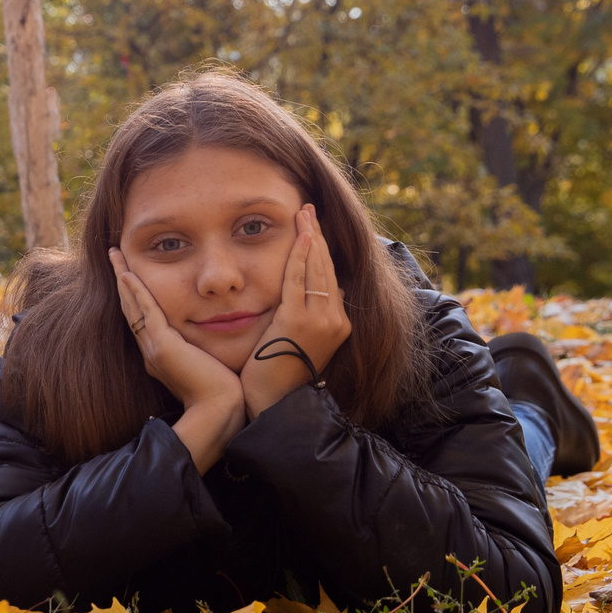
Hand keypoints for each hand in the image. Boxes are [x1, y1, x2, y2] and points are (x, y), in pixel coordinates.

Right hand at [110, 248, 243, 470]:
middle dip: (122, 279)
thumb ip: (201, 348)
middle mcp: (150, 349)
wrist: (218, 411)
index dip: (134, 292)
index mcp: (159, 353)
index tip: (129, 271)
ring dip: (123, 278)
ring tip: (115, 255)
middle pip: (130, 307)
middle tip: (114, 255)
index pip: (142, 315)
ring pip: (132, 305)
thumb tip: (209, 335)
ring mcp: (153, 348)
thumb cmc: (221, 392)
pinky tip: (128, 274)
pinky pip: (145, 312)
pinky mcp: (162, 347)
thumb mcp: (207, 362)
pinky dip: (136, 292)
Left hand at [240, 204, 351, 418]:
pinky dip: (299, 257)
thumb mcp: (296, 338)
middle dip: (317, 236)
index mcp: (338, 324)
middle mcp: (336, 320)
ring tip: (304, 213)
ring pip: (316, 270)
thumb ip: (302, 315)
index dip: (321, 250)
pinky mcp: (300, 322)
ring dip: (310, 238)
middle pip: (326, 268)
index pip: (329, 277)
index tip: (313, 227)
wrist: (273, 403)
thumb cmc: (277, 374)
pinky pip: (299, 281)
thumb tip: (300, 293)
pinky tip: (301, 237)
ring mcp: (322, 322)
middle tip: (308, 209)